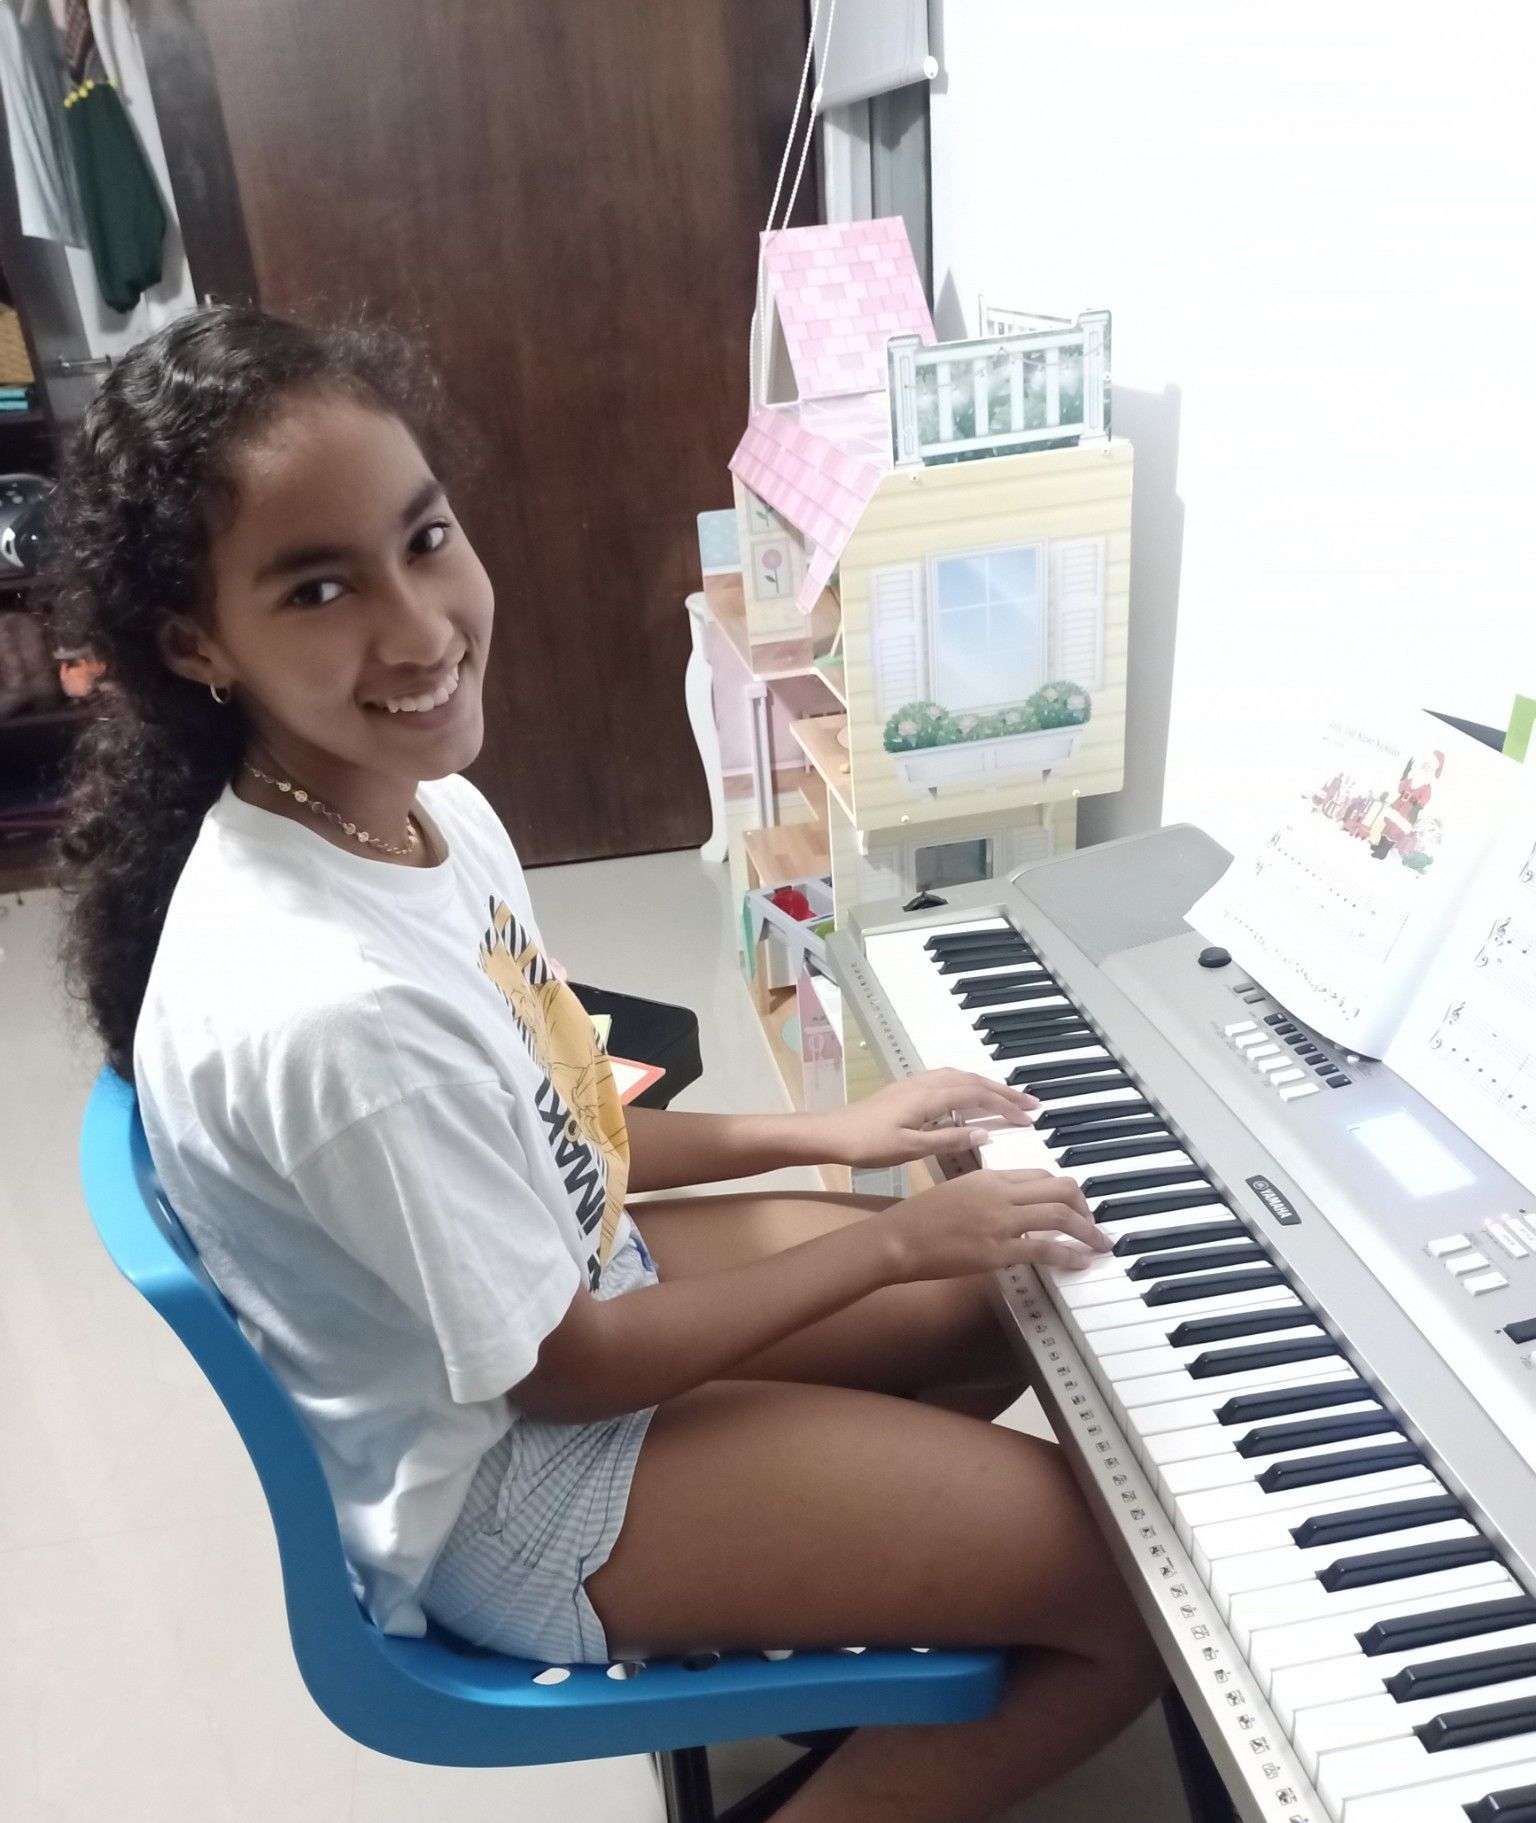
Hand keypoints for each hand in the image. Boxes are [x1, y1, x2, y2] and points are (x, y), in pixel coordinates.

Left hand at [814, 1068, 1038, 1168]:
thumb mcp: (910, 1149)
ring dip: (987, 1086)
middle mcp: (925, 1084)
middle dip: (1004, 1091)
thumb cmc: (868, 1145)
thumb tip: (984, 1135)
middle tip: (1032, 1104)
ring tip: (1008, 1098)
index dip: (1005, 1105)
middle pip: (973, 1081)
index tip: (1029, 1117)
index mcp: (929, 1097)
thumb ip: (948, 1140)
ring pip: (960, 1077)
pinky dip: (969, 1084)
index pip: (977, 1096)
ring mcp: (915, 1084)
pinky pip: (948, 1079)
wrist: (831, 1134)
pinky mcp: (907, 1089)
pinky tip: (970, 1096)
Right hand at [882, 1168, 1109, 1283]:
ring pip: (1059, 1215)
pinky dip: (1069, 1254)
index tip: (1075, 1206)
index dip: (1065, 1191)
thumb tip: (1011, 1206)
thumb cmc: (920, 1218)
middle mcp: (1000, 1193)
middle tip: (1093, 1225)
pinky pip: (1044, 1248)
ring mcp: (1000, 1221)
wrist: (899, 1238)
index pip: (1040, 1175)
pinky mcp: (997, 1249)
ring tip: (1099, 1243)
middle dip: (1085, 1206)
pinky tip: (1080, 1261)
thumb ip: (987, 1194)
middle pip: (1059, 1188)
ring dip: (1087, 1230)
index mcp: (989, 1177)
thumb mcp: (957, 1192)